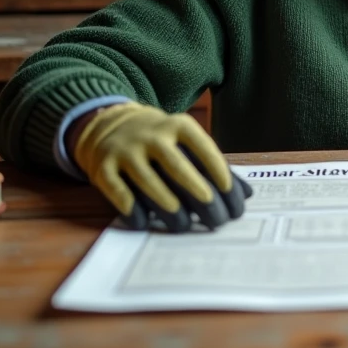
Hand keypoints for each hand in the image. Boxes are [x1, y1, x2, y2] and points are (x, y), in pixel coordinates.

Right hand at [73, 102, 252, 231]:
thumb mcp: (184, 140)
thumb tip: (245, 194)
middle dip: (198, 193)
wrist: (108, 123)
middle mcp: (152, 135)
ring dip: (167, 205)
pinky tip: (144, 223)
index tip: (228, 193)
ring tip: (184, 225)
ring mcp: (125, 150)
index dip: (217, 170)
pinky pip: (118, 190)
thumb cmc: (159, 139)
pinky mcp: (102, 166)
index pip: (202, 146)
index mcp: (178, 125)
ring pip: (148, 180)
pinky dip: (131, 208)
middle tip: (215, 216)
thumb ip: (211, 164)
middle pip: (177, 166)